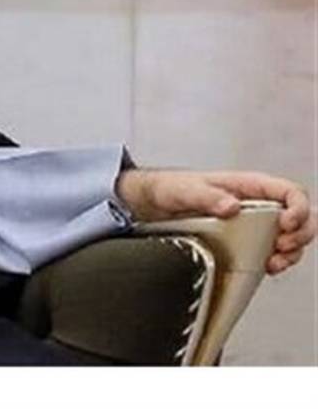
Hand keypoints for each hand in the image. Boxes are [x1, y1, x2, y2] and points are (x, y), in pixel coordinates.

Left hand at [116, 169, 314, 274]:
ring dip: (291, 253)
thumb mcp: (184, 190)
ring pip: (292, 238)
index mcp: (248, 186)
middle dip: (301, 235)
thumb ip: (207, 196)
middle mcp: (257, 204)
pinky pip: (274, 252)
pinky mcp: (247, 242)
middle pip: (301, 217)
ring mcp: (255, 224)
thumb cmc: (171, 189)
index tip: (286, 224)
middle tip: (282, 247)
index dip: (298, 207)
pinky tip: (265, 267)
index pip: (290, 192)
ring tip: (274, 262)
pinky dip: (277, 262)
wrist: (153, 205)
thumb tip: (231, 206)